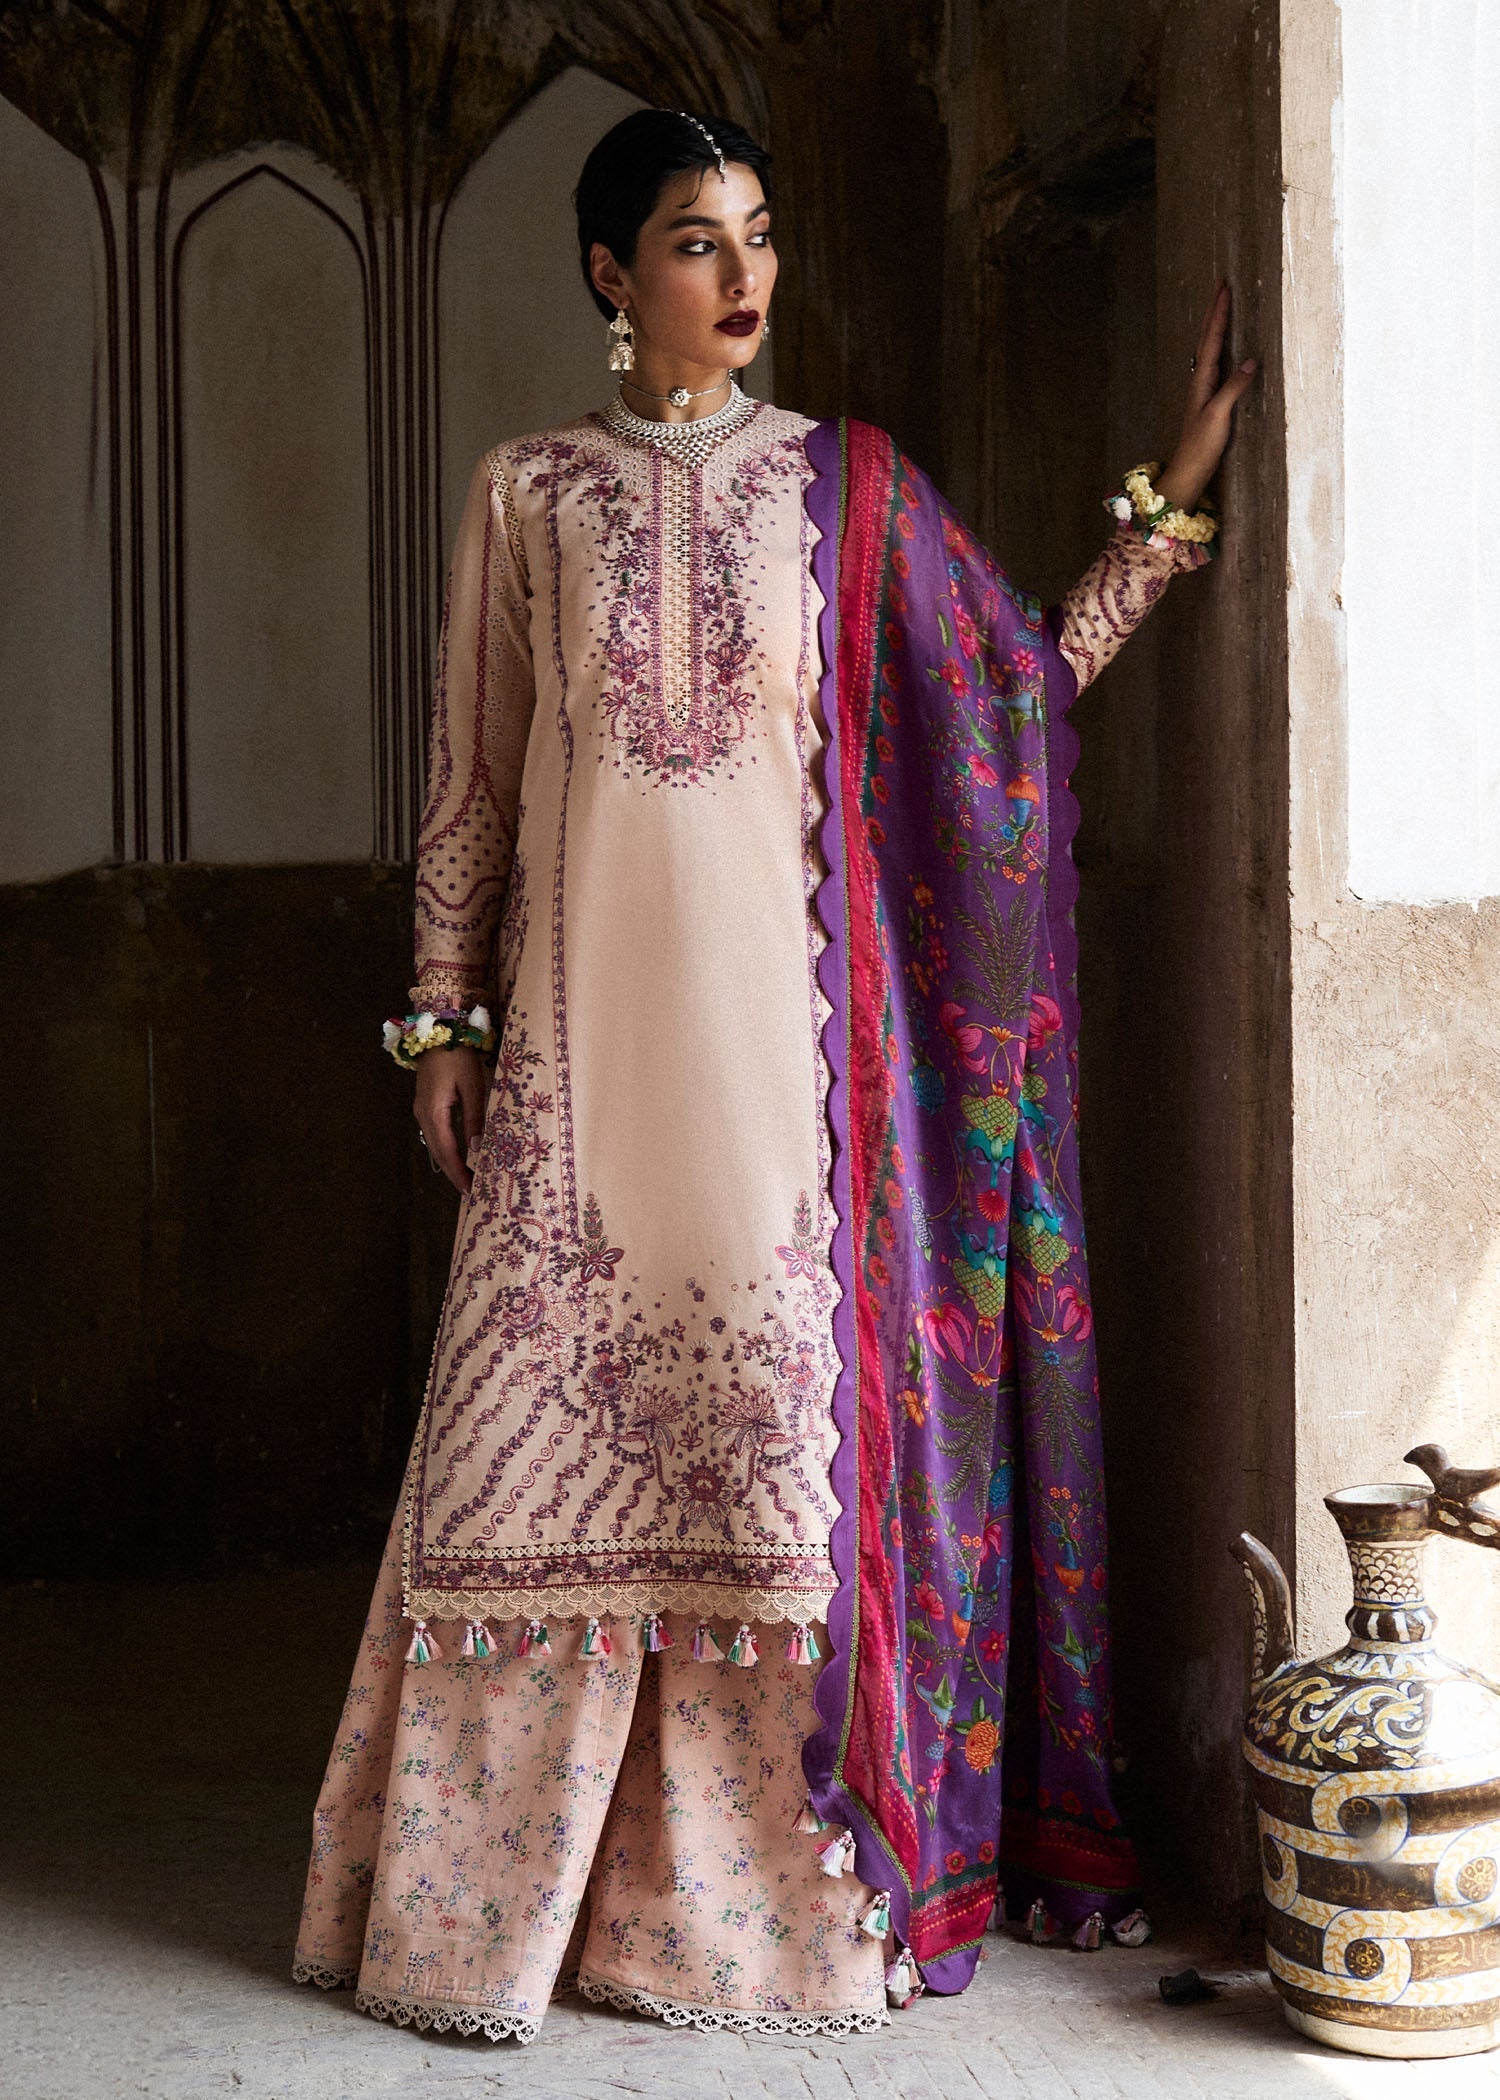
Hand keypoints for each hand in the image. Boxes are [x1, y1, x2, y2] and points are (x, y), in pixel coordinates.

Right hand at [414, 1046, 487, 1194]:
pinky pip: (435, 1134)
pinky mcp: (425, 1105)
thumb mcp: (472, 1085)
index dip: (458, 1172)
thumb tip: (477, 1147)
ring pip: (434, 1145)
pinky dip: (446, 1149)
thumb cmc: (457, 1056)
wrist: (438, 1031)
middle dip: (454, 1173)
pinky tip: (458, 1155)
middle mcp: (423, 1115)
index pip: (446, 1151)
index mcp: (434, 1112)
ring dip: (450, 1163)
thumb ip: (474, 1117)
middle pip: (437, 1153)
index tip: (470, 1190)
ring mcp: (421, 1110)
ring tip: (467, 1178)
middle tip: (471, 1192)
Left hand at [1155, 280, 1257, 512]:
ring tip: (1221, 305)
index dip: (1219, 313)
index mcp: (1201, 380)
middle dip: (1215, 311)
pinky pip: (1215, 363)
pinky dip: (1219, 346)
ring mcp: (1204, 389)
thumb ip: (1233, 389)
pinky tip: (1223, 346)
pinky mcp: (1210, 399)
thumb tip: (1251, 361)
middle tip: (1221, 285)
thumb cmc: (1201, 447)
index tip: (1224, 288)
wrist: (1189, 471)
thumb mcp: (1218, 417)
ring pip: (1209, 348)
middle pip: (1207, 337)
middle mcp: (1200, 380)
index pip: (1211, 339)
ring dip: (1215, 325)